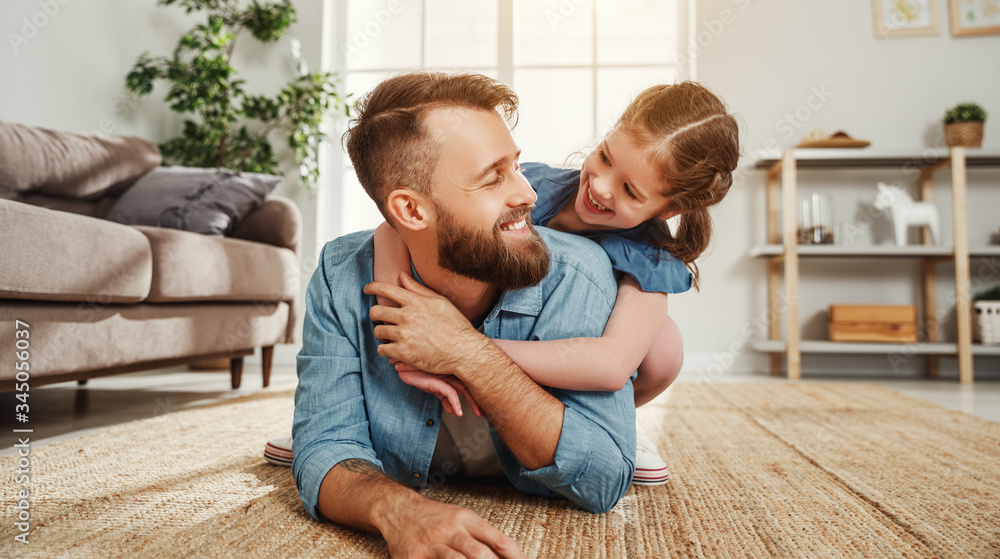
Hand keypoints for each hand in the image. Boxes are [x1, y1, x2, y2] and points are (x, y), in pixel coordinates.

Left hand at [366, 273, 491, 377]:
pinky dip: (386, 350)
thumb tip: (402, 275)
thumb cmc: (455, 325)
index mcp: (415, 302)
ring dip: (383, 334)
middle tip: (383, 319)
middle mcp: (407, 316)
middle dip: (377, 315)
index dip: (372, 287)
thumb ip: (418, 289)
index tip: (367, 289)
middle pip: (376, 311)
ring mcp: (404, 335)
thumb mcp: (440, 302)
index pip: (385, 289)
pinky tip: (394, 348)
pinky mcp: (404, 353)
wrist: (464, 351)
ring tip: (393, 336)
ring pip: (378, 331)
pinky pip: (382, 350)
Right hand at [379, 498, 525, 558]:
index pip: (497, 539)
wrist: (397, 509)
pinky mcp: (414, 557)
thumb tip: (508, 556)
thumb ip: (483, 536)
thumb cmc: (435, 518)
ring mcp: (431, 544)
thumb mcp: (461, 518)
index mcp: (465, 519)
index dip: (514, 557)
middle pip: (479, 554)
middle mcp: (449, 530)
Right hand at [396, 368, 482, 416]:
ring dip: (472, 402)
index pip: (471, 383)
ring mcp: (446, 376)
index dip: (479, 394)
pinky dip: (455, 403)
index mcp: (454, 373)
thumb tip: (453, 411)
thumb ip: (445, 398)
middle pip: (472, 385)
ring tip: (477, 413)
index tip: (485, 406)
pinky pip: (450, 393)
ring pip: (465, 389)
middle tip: (487, 409)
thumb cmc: (419, 373)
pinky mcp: (438, 380)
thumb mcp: (434, 388)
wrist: (403, 366)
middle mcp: (453, 373)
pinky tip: (457, 412)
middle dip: (480, 398)